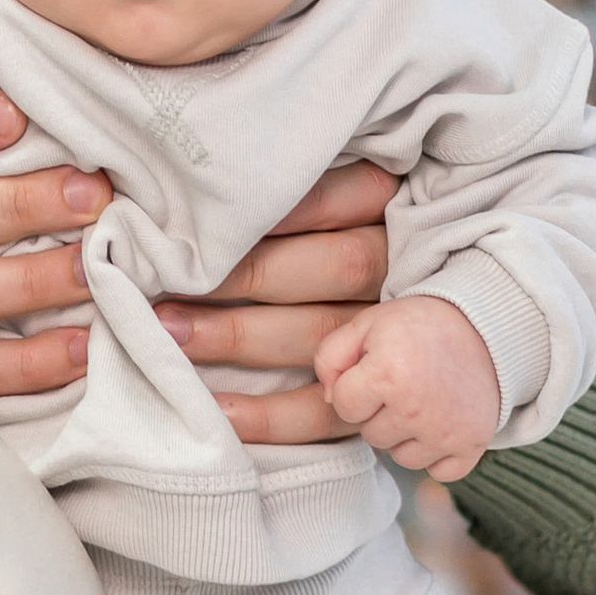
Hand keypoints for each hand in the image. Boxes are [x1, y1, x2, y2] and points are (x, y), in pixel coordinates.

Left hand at [152, 163, 394, 445]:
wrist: (429, 330)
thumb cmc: (349, 235)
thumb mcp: (343, 189)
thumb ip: (291, 179)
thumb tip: (194, 183)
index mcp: (393, 208)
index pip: (333, 201)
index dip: (268, 209)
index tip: (197, 216)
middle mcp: (399, 270)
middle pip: (332, 267)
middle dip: (244, 275)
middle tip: (166, 281)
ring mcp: (391, 338)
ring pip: (319, 337)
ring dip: (237, 337)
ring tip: (170, 335)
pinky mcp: (375, 392)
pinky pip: (325, 413)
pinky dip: (269, 416)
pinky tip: (216, 410)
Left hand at [311, 291, 500, 481]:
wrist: (485, 327)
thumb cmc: (418, 326)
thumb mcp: (367, 324)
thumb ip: (331, 356)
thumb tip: (328, 399)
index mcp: (386, 374)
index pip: (342, 406)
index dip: (355, 387)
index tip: (377, 368)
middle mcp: (416, 408)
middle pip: (371, 435)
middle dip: (381, 412)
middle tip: (407, 381)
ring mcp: (446, 431)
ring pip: (402, 457)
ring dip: (407, 436)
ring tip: (424, 400)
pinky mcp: (472, 444)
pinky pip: (439, 472)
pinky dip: (439, 455)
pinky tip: (442, 424)